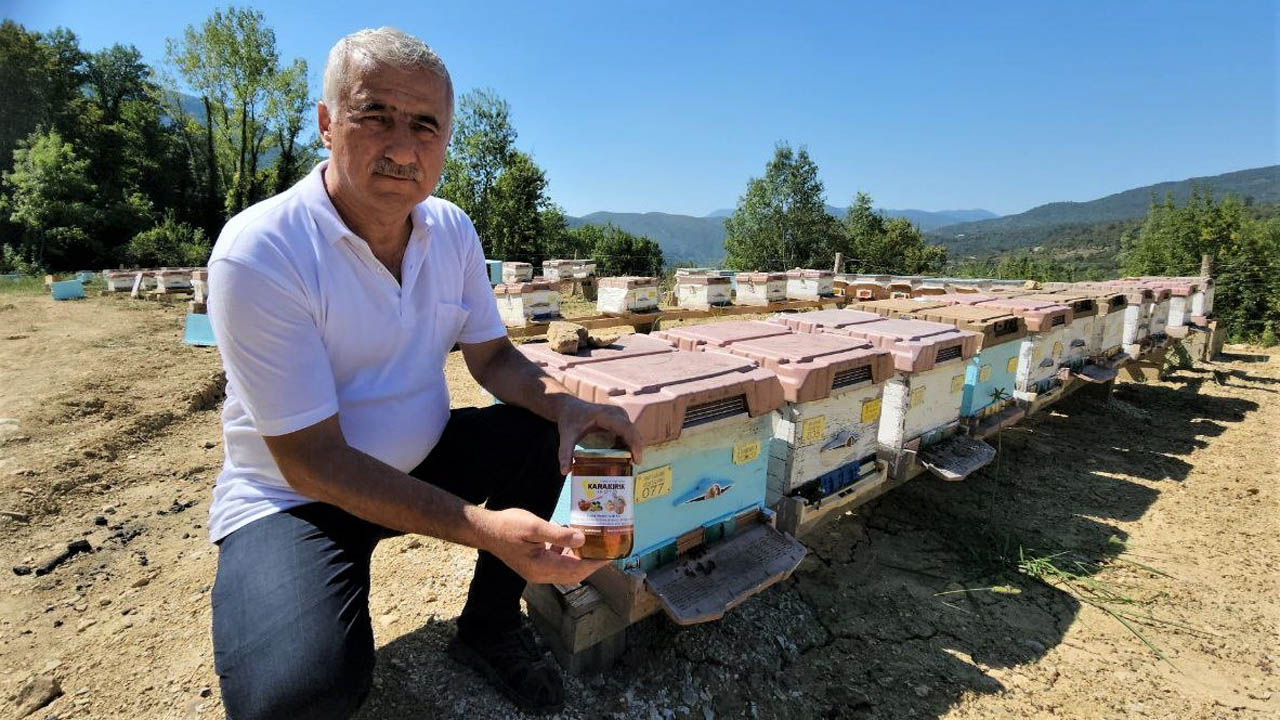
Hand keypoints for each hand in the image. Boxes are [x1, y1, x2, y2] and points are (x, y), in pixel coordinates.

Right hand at [479, 507, 608, 584]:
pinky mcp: (534, 565)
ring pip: (566, 569)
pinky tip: (572, 539)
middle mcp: (541, 574)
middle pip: (574, 573)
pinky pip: (557, 563)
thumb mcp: (535, 527)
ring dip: (580, 558)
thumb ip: (559, 535)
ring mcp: (537, 571)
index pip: (576, 570)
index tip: (611, 554)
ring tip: (594, 542)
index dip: (595, 563)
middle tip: (607, 548)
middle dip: (591, 562)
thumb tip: (582, 540)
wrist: (485, 530)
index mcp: (542, 568)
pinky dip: (568, 554)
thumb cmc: (508, 526)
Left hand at [555, 397, 644, 473]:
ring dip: (633, 449)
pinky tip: (622, 459)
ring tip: (628, 466)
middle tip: (633, 468)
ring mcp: (620, 416)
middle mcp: (617, 414)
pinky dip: (628, 446)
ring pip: (633, 434)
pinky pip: (629, 435)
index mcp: (606, 415)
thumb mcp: (566, 435)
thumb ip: (565, 453)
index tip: (636, 460)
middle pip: (633, 432)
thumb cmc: (570, 419)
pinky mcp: (621, 421)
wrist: (570, 408)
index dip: (634, 444)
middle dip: (636, 450)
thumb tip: (565, 472)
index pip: (626, 429)